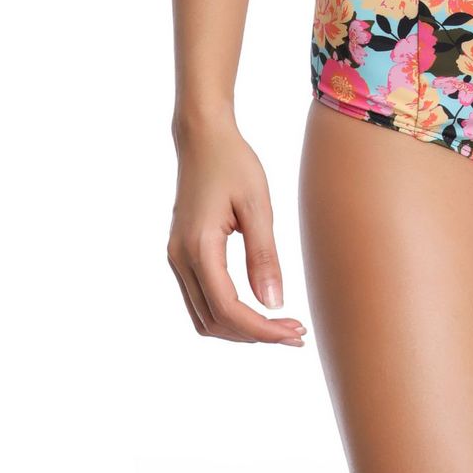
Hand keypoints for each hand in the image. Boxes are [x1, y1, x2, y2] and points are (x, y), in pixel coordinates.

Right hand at [168, 116, 306, 344]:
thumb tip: (273, 304)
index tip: (295, 332)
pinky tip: (256, 308)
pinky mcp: (180, 255)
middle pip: (214, 321)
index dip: (262, 329)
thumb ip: (264, 256)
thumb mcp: (257, 205)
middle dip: (255, 335)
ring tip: (280, 326)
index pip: (228, 309)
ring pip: (204, 318)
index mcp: (199, 247)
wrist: (202, 138)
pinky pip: (200, 301)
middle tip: (295, 333)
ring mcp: (176, 258)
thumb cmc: (233, 163)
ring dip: (240, 329)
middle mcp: (180, 259)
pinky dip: (227, 314)